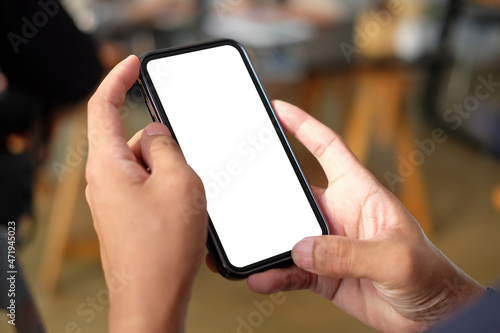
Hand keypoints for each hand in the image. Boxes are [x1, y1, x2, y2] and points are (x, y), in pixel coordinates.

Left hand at [86, 55, 206, 332]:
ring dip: (169, 171)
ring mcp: (113, 200)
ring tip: (185, 200)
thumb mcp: (179, 182)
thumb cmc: (163, 248)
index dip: (118, 78)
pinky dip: (166, 188)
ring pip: (144, 165)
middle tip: (186, 167)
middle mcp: (104, 181)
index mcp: (108, 165)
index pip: (102, 105)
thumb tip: (156, 132)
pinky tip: (182, 211)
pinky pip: (146, 186)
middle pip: (132, 139)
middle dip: (163, 144)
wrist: (152, 299)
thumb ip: (167, 145)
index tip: (133, 64)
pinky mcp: (125, 215)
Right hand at [244, 101, 485, 332]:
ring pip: (285, 235)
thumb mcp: (396, 258)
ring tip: (247, 251)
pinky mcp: (321, 272)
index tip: (278, 109)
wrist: (430, 315)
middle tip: (238, 188)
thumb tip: (302, 249)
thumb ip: (349, 254)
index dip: (303, 126)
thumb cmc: (429, 274)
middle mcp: (338, 213)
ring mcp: (326, 244)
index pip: (328, 148)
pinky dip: (273, 273)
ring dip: (265, 242)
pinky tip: (262, 278)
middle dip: (265, 190)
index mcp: (360, 193)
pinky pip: (289, 269)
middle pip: (293, 193)